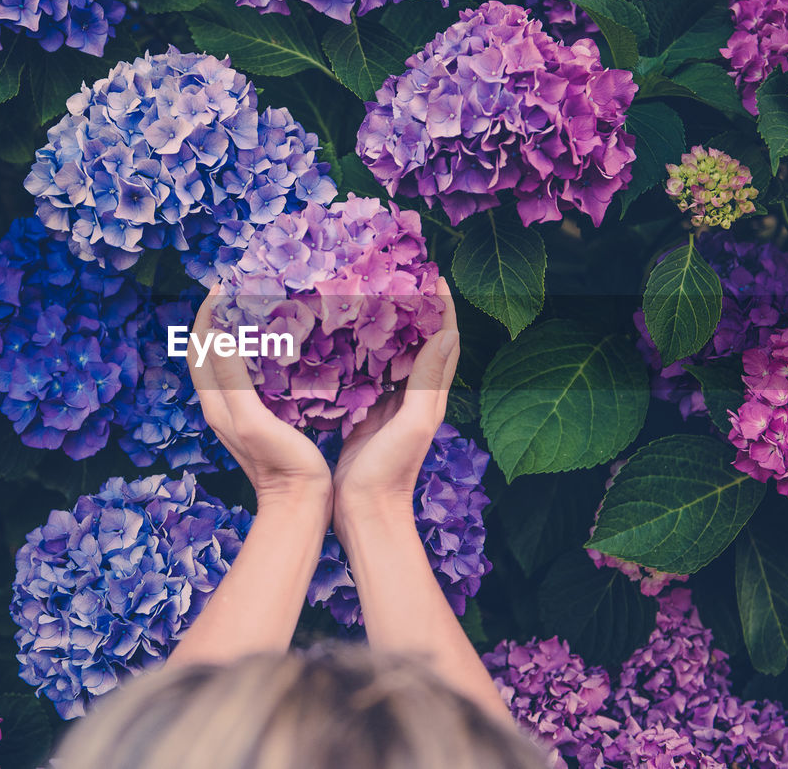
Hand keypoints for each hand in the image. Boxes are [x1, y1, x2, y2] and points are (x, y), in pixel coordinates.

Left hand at [189, 286, 332, 517]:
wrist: (299, 506)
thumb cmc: (280, 465)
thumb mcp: (254, 419)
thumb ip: (234, 380)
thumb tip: (219, 334)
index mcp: (215, 401)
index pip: (199, 344)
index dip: (207, 311)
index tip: (227, 282)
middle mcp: (220, 404)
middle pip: (210, 348)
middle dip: (220, 315)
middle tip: (245, 288)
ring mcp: (239, 412)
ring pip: (229, 359)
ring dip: (238, 331)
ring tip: (261, 306)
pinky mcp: (260, 417)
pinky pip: (250, 373)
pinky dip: (257, 350)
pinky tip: (280, 345)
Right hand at [332, 277, 458, 524]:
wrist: (363, 512)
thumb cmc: (390, 473)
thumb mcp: (412, 424)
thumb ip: (428, 382)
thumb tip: (448, 333)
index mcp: (429, 394)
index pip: (443, 338)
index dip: (441, 306)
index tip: (430, 274)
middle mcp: (412, 394)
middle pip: (418, 340)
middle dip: (411, 307)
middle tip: (392, 274)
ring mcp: (387, 402)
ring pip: (390, 353)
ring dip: (384, 325)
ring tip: (366, 293)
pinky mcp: (364, 411)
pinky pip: (364, 372)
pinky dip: (358, 350)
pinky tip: (339, 335)